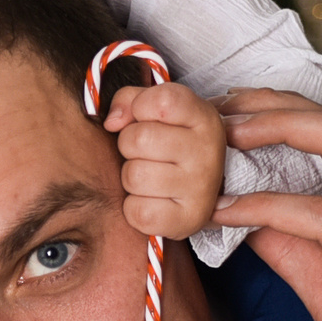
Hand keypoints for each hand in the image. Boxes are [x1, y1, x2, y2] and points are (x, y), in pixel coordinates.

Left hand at [102, 81, 224, 239]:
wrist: (198, 190)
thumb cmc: (169, 144)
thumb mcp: (156, 111)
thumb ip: (129, 101)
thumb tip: (112, 122)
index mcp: (204, 118)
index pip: (161, 100)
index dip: (140, 107)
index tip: (147, 118)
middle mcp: (209, 151)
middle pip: (136, 139)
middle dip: (129, 146)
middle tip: (147, 154)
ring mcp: (202, 187)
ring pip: (133, 176)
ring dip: (131, 178)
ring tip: (150, 177)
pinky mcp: (190, 220)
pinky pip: (137, 211)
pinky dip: (134, 208)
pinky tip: (151, 200)